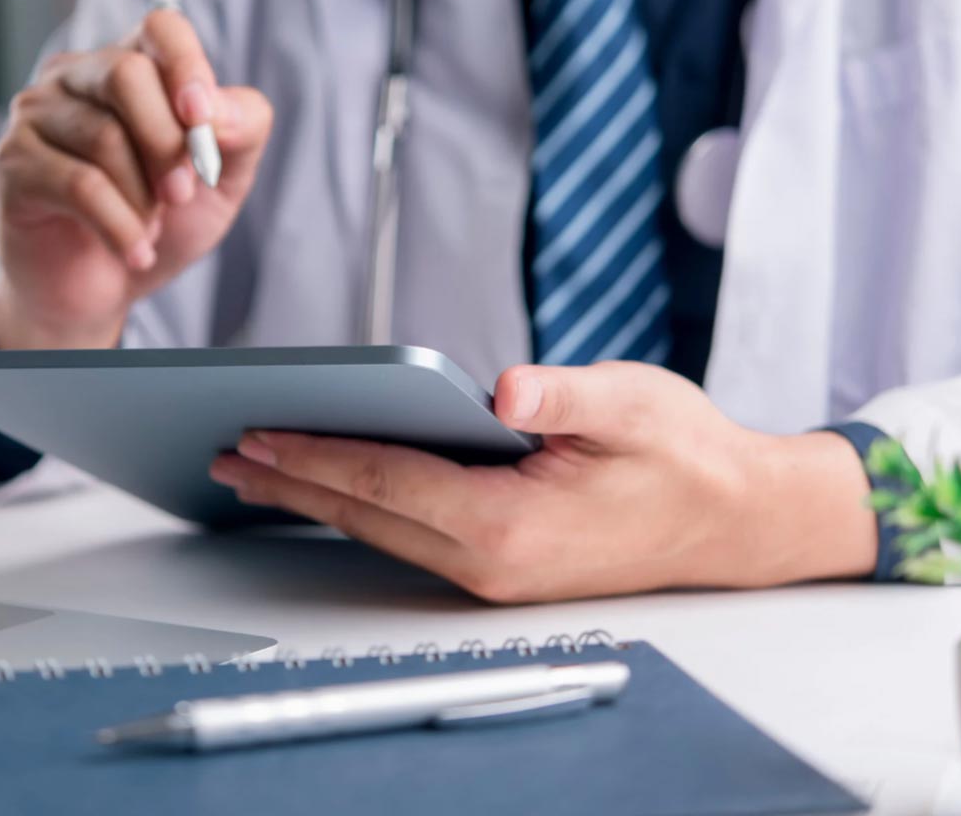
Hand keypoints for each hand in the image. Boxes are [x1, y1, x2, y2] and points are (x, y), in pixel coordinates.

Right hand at [0, 7, 272, 349]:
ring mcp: (36, 114)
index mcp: (132, 63)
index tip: (204, 121)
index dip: (187, 67)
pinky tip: (135, 252)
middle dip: (168, 143)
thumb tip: (216, 109)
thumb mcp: (224, 178)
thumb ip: (241, 129)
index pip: (161, 28)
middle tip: (182, 194)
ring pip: (104, 136)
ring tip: (150, 229)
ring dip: (143, 198)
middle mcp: (77, 76)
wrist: (104, 290)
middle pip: (126, 74)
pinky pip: (78, 184)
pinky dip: (120, 227)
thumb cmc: (162, 220)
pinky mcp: (13, 162)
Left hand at [209, 362, 877, 602]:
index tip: (256, 433)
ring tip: (257, 471)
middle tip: (226, 456)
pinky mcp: (500, 568)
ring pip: (381, 531)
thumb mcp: (630, 404)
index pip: (387, 482)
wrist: (734, 519)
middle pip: (367, 515)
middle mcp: (491, 562)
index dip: (315, 455)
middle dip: (291, 483)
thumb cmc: (684, 455)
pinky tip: (333, 489)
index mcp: (511, 524)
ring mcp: (493, 574)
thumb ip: (563, 395)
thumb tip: (501, 386)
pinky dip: (359, 508)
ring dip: (316, 499)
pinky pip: (409, 536)